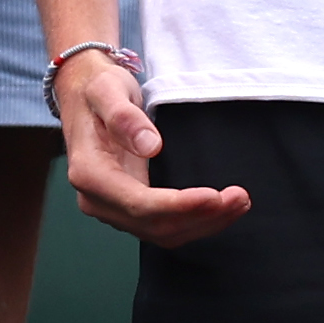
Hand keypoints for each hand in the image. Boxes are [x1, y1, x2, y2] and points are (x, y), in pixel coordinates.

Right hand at [55, 48, 250, 246]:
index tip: (214, 196)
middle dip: (201, 217)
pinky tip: (220, 209)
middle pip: (155, 225)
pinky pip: (164, 227)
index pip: (138, 204)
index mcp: (89, 173)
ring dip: (204, 223)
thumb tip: (150, 146)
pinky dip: (196, 222)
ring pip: (163, 233)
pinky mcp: (128, 208)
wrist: (84, 95)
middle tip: (239, 197)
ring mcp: (111, 208)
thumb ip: (124, 117)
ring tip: (238, 203)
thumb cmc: (96, 90)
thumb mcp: (106, 89)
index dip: (179, 206)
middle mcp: (96, 199)